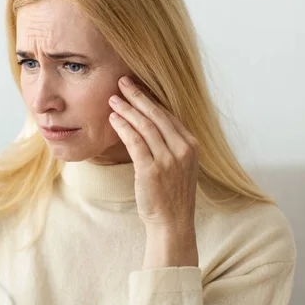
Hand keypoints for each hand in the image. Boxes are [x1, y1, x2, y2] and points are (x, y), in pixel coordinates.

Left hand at [108, 75, 198, 240]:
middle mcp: (183, 149)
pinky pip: (134, 142)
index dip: (150, 99)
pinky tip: (113, 118)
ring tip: (113, 98)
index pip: (168, 115)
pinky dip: (123, 127)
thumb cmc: (172, 194)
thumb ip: (170, 143)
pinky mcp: (151, 170)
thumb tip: (149, 122)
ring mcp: (168, 159)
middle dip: (137, 96)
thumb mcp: (180, 165)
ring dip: (126, 109)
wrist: (173, 223)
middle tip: (122, 81)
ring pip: (144, 125)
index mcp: (191, 145)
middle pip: (156, 114)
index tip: (136, 87)